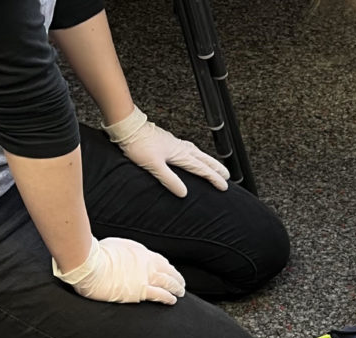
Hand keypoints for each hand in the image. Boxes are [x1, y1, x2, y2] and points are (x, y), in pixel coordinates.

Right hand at [53, 236, 186, 304]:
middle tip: (181, 284)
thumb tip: (122, 254)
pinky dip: (169, 298)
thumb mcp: (115, 245)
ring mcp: (145, 278)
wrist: (91, 266)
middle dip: (177, 278)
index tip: (170, 272)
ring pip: (169, 283)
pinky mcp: (140, 291)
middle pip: (169, 272)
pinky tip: (172, 301)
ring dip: (177, 288)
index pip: (161, 261)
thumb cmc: (97, 255)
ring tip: (180, 293)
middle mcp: (147, 264)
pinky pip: (160, 295)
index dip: (168, 268)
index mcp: (141, 253)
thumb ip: (124, 251)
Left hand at [103, 106, 229, 195]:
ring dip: (208, 160)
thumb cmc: (138, 144)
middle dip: (216, 168)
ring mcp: (175, 143)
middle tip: (228, 176)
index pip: (202, 169)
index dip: (214, 178)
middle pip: (204, 159)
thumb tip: (183, 192)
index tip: (224, 186)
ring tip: (214, 166)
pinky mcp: (168, 141)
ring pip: (198, 153)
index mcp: (180, 154)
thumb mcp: (153, 165)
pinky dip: (196, 153)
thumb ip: (169, 179)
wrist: (128, 127)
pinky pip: (189, 148)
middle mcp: (181, 148)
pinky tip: (191, 154)